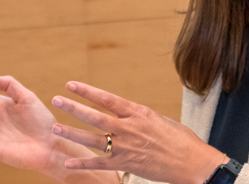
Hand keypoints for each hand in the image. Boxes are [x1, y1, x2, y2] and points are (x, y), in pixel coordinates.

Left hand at [51, 82, 223, 183]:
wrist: (192, 162)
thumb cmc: (181, 139)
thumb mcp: (160, 120)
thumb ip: (139, 117)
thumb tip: (128, 114)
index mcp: (138, 113)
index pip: (107, 98)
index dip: (87, 91)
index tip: (71, 84)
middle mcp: (128, 128)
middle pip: (95, 116)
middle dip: (73, 107)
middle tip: (57, 100)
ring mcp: (125, 147)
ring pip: (92, 138)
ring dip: (72, 132)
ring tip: (56, 127)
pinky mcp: (126, 164)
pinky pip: (99, 164)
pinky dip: (82, 163)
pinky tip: (68, 161)